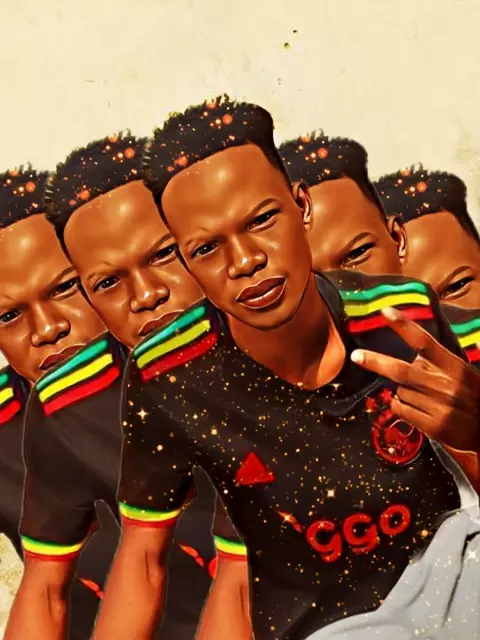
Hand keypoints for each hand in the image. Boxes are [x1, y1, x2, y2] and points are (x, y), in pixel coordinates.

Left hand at [350, 306, 479, 452]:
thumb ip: (439, 362)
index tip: (385, 311)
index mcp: (453, 366)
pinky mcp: (433, 426)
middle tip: (356, 356)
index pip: (424, 341)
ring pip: (400, 392)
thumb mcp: (462, 372)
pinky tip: (418, 410)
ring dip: (402, 391)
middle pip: (401, 370)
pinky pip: (401, 410)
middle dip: (376, 362)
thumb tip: (414, 351)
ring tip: (423, 397)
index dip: (404, 326)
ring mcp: (438, 406)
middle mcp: (444, 384)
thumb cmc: (473, 396)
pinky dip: (401, 407)